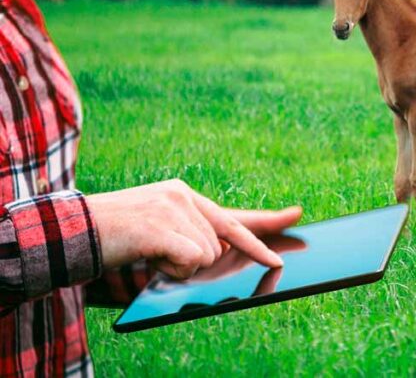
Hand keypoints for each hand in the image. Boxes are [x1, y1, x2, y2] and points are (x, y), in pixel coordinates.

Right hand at [87, 179, 301, 279]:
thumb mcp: (158, 233)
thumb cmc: (115, 240)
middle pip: (220, 246)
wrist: (72, 233)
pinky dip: (172, 269)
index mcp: (183, 195)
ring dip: (178, 267)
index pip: (234, 216)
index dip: (265, 227)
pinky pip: (192, 260)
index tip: (294, 225)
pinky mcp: (163, 226)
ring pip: (207, 256)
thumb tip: (222, 252)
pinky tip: (147, 256)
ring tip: (146, 253)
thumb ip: (192, 238)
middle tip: (156, 252)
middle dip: (192, 261)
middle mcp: (182, 196)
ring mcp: (173, 208)